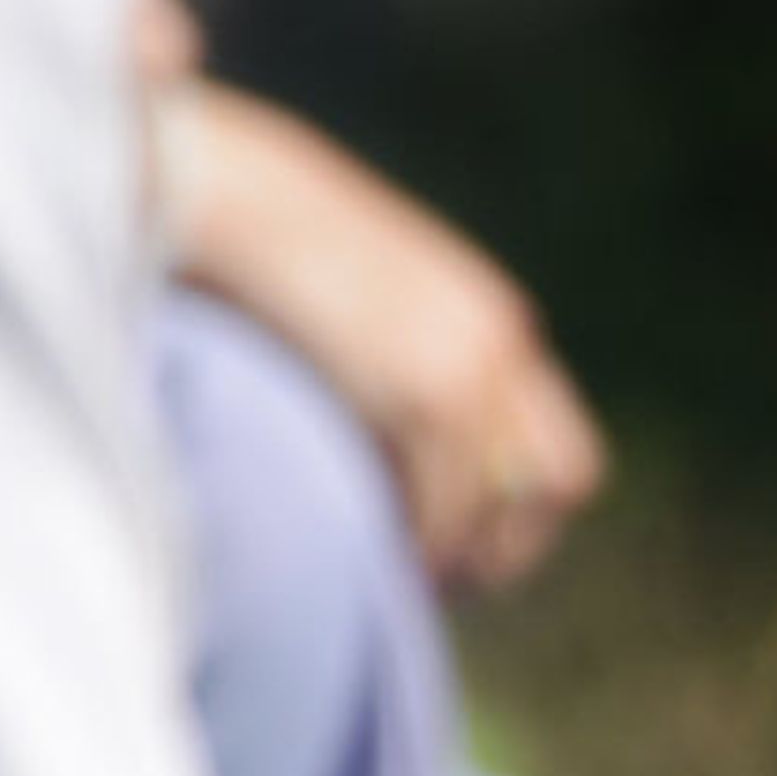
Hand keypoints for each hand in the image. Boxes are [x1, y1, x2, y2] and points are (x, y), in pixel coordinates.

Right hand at [171, 87, 607, 591]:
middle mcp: (500, 344)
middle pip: (561, 485)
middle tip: (446, 582)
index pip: (561, 453)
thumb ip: (397, 372)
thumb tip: (392, 464)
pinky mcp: (432, 393)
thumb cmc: (255, 250)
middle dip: (512, 547)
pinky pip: (447, 508)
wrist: (215, 193)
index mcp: (490, 322)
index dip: (523, 516)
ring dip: (455, 556)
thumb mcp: (356, 309)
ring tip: (400, 578)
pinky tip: (377, 553)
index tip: (469, 551)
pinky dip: (418, 546)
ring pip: (499, 507)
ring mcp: (474, 367)